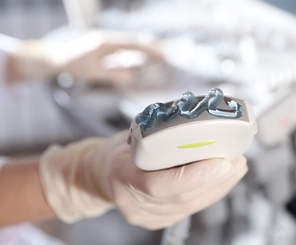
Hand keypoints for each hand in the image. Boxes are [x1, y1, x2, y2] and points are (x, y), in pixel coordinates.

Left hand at [8, 31, 162, 86]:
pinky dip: (135, 53)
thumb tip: (132, 79)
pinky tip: (143, 59)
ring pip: (130, 45)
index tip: (161, 55)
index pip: (132, 44)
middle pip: (134, 42)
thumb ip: (113, 76)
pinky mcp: (106, 48)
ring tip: (159, 57)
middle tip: (165, 56)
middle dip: (150, 49)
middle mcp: (108, 40)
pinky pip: (125, 49)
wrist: (57, 57)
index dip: (147, 50)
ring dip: (144, 51)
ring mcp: (107, 43)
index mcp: (106, 43)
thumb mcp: (93, 73)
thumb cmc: (74, 65)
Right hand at [39, 132, 247, 229]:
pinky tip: (223, 180)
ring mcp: (146, 216)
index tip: (221, 162)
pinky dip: (210, 193)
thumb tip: (203, 125)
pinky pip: (190, 209)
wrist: (103, 174)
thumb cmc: (121, 150)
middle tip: (237, 161)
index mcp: (121, 174)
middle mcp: (132, 202)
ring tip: (236, 168)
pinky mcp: (158, 220)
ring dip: (219, 187)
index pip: (159, 183)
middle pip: (182, 197)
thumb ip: (164, 134)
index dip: (194, 175)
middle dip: (216, 179)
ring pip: (191, 206)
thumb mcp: (135, 133)